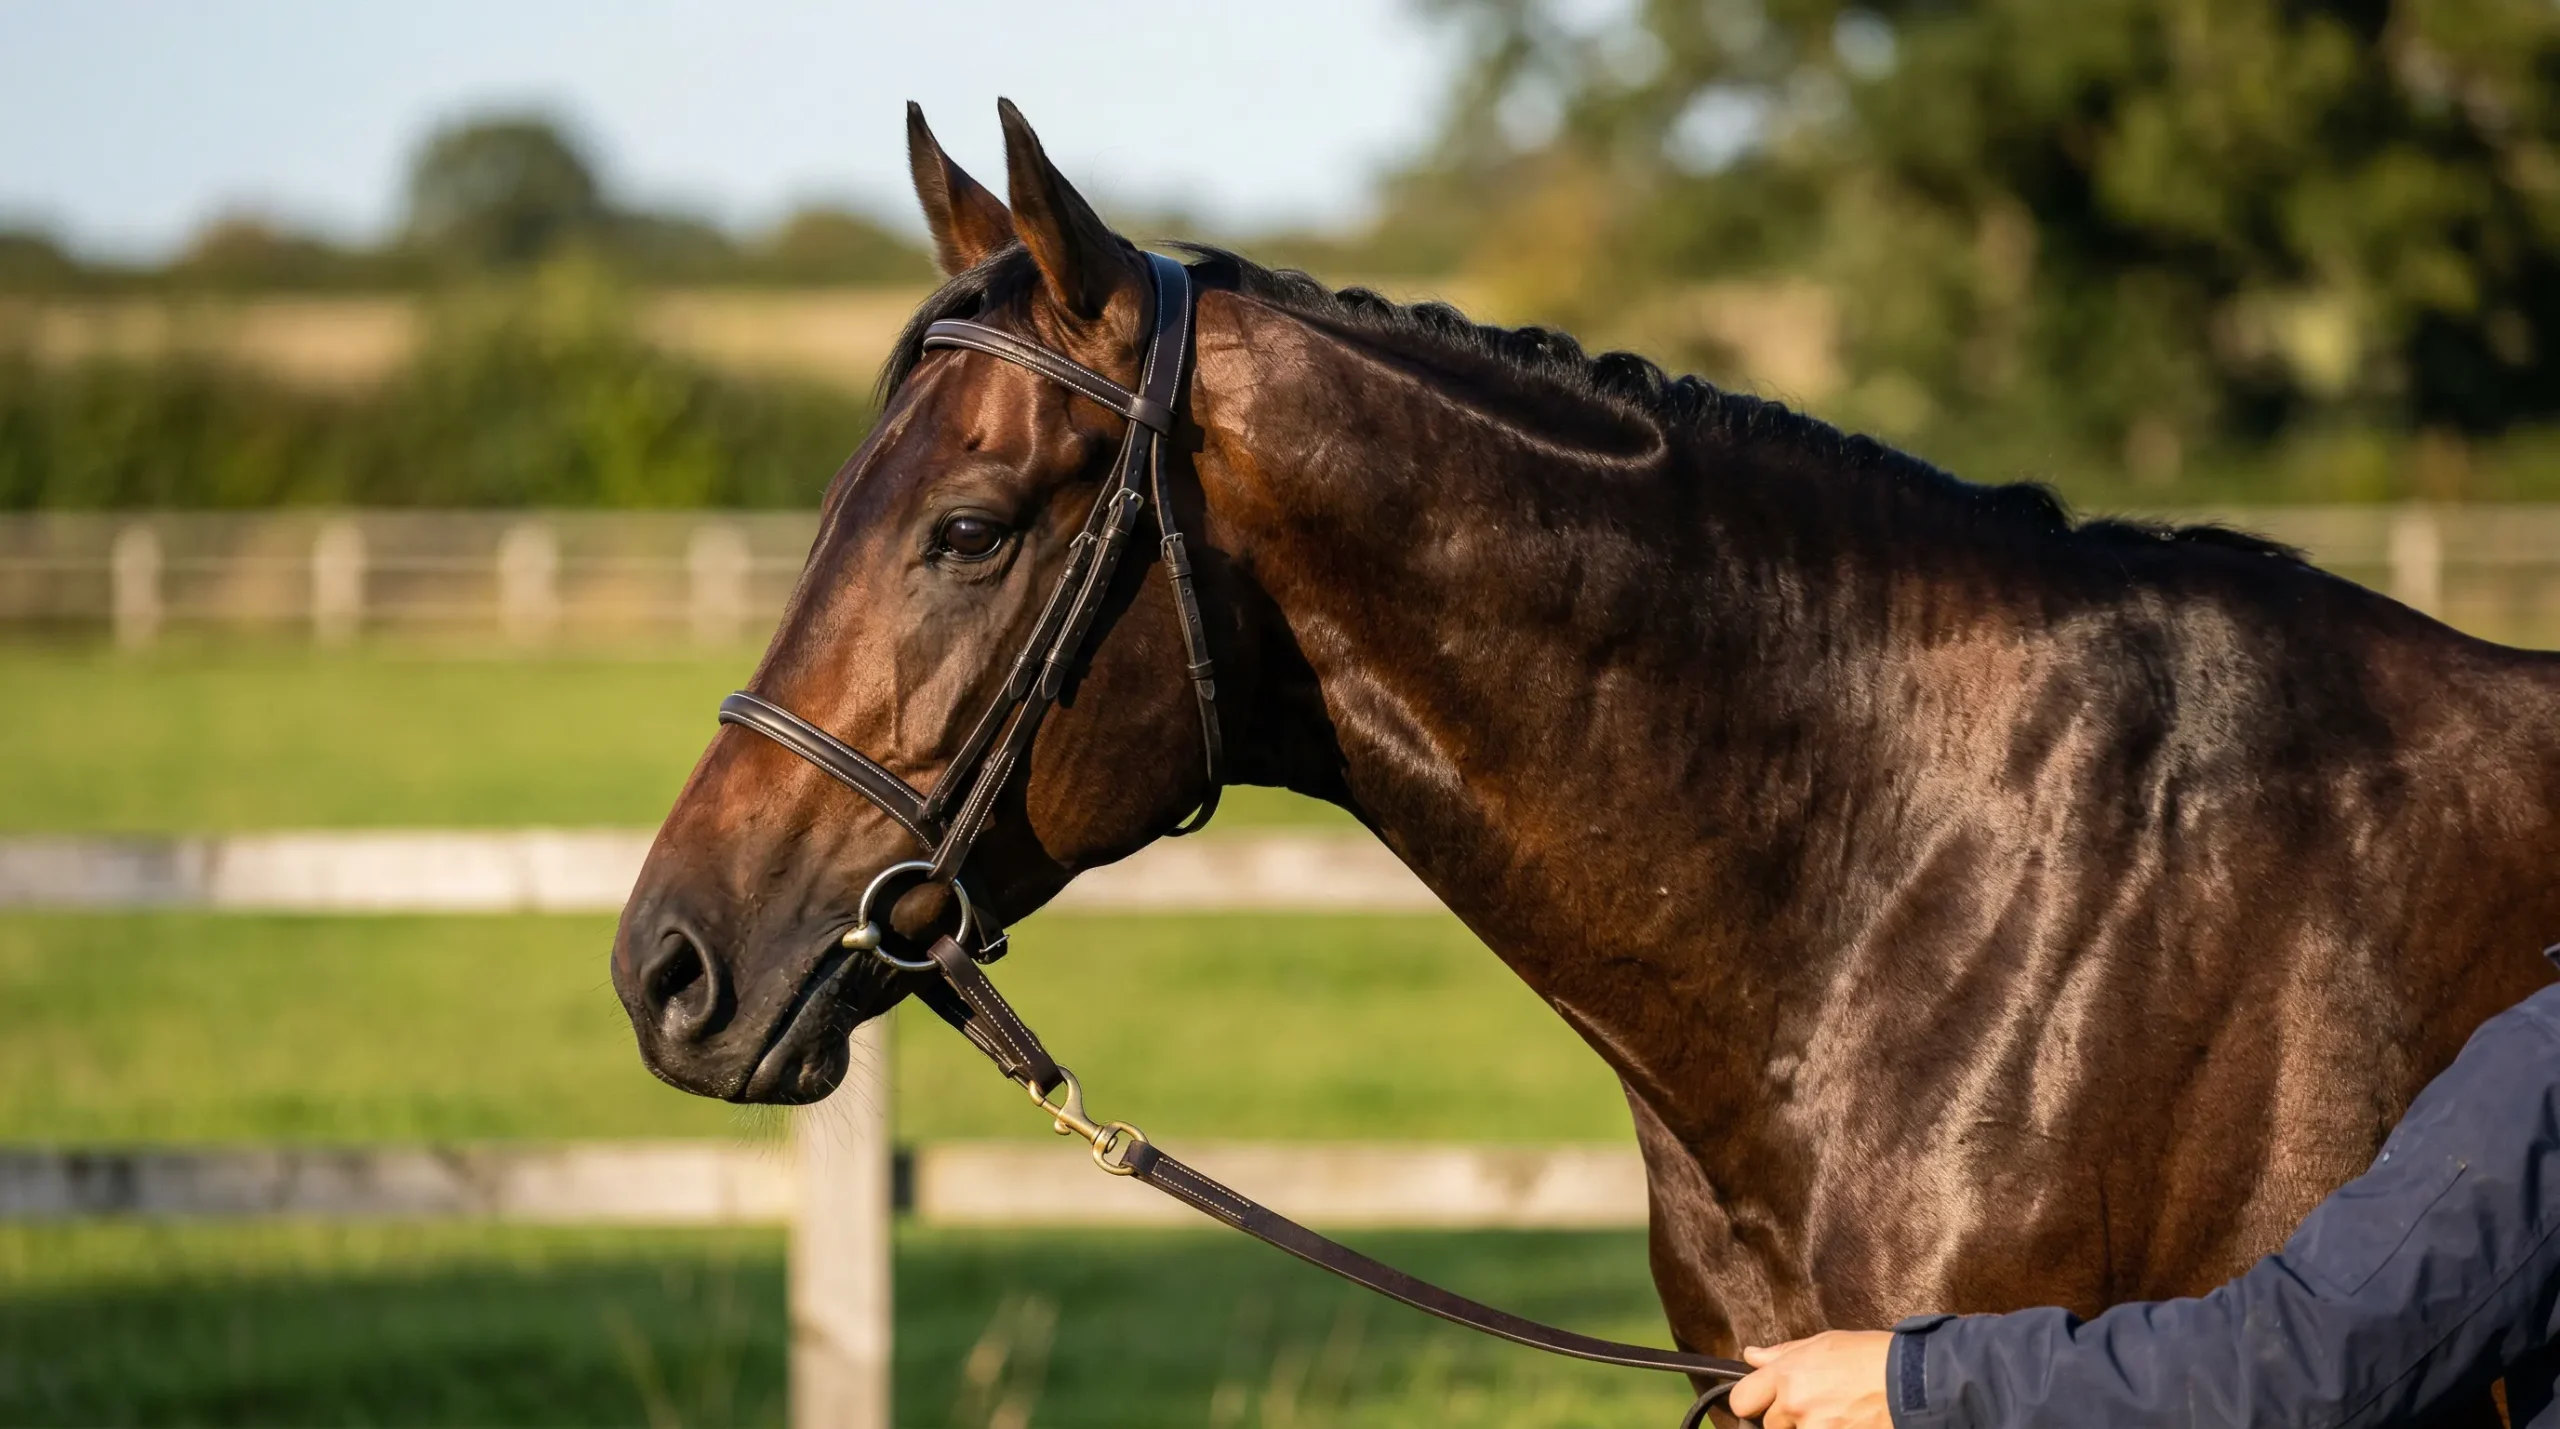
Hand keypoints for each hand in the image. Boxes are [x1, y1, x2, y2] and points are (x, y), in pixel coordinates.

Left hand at [1725, 1330, 1893, 1428]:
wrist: (1912, 1381)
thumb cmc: (1872, 1357)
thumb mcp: (1824, 1344)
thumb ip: (1783, 1354)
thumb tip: (1753, 1357)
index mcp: (1786, 1375)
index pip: (1742, 1400)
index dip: (1753, 1401)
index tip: (1765, 1401)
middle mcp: (1794, 1405)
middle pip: (1770, 1425)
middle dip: (1786, 1418)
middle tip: (1816, 1405)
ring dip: (1809, 1428)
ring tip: (1836, 1414)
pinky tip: (1847, 1423)